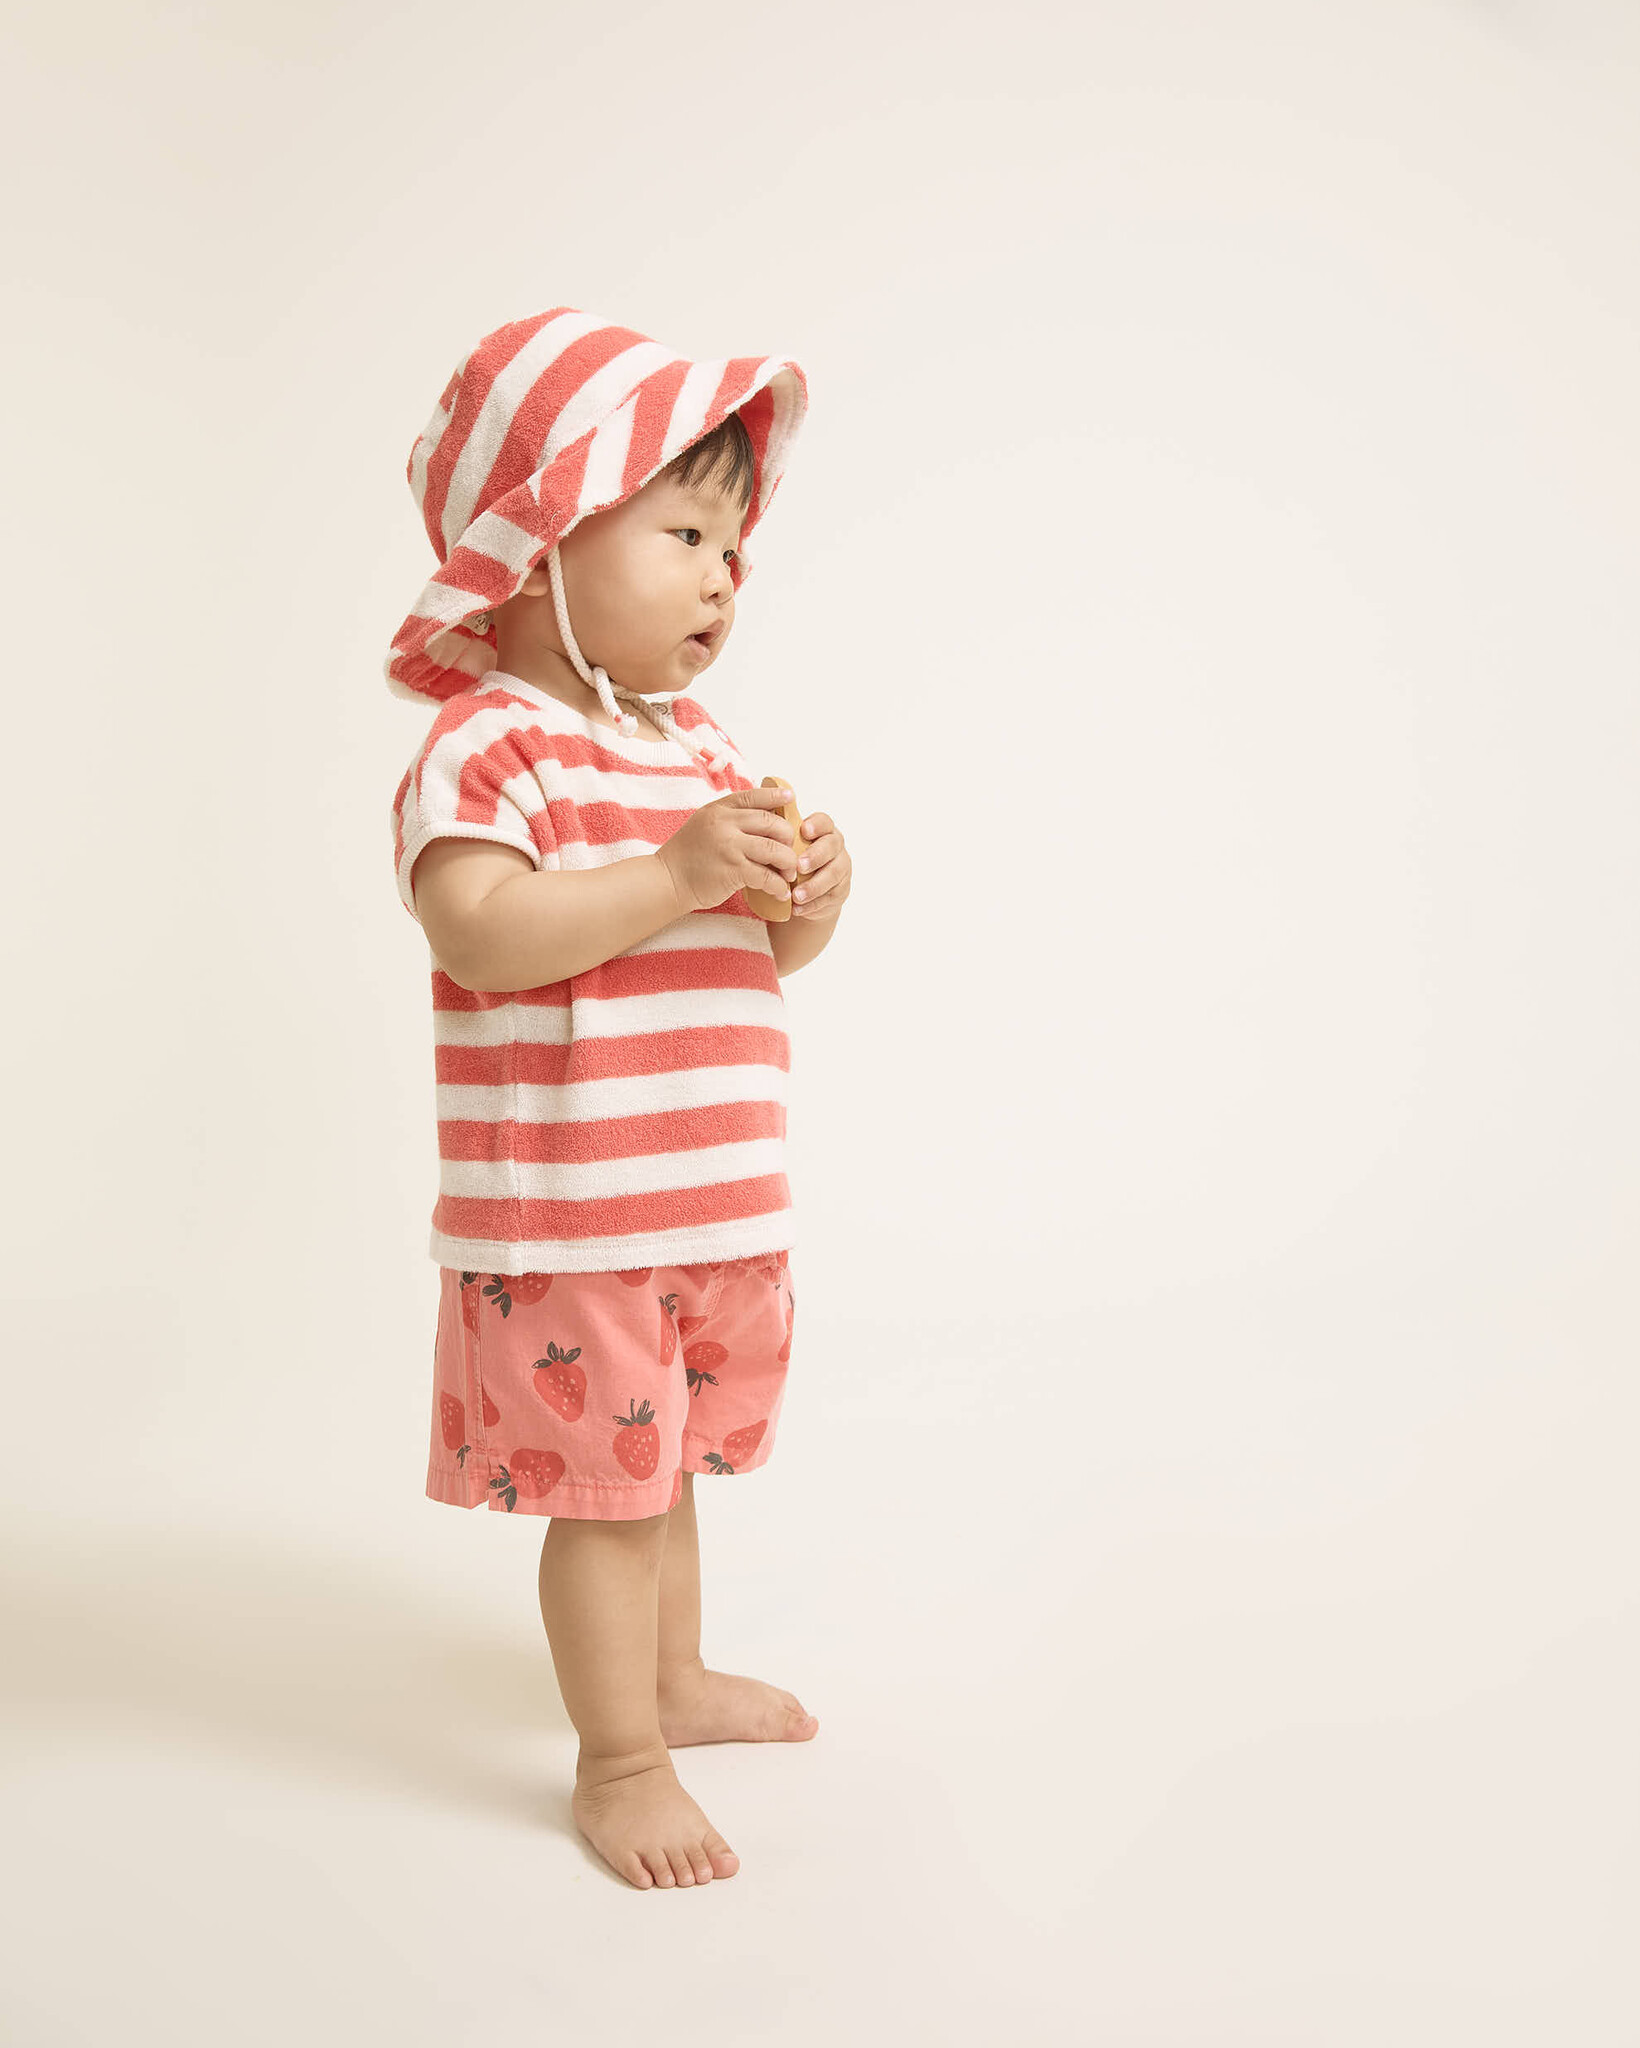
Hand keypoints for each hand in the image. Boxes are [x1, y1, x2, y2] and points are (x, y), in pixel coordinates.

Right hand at [656, 786, 798, 913]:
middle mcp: (725, 824)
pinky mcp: (732, 871)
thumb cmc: (688, 856)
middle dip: (788, 837)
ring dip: (788, 863)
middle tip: (790, 851)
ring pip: (774, 850)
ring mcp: (729, 847)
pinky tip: (781, 892)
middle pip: (771, 822)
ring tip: (789, 874)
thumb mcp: (704, 824)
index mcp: (719, 810)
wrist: (667, 880)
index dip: (775, 795)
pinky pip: (766, 876)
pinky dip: (778, 885)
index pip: (754, 796)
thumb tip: (762, 817)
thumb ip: (729, 819)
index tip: (791, 797)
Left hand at [788, 810, 850, 919]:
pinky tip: (797, 908)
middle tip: (798, 866)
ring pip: (833, 875)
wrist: (800, 892)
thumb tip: (758, 812)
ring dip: (814, 886)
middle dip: (815, 856)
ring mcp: (841, 869)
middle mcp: (835, 847)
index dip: (816, 825)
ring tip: (796, 895)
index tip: (803, 830)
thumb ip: (777, 832)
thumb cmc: (789, 861)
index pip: (824, 822)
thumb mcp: (784, 846)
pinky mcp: (840, 891)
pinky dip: (812, 904)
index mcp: (822, 830)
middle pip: (832, 846)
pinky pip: (830, 898)